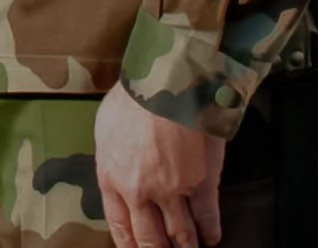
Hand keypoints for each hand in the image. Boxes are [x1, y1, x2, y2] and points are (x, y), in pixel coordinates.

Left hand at [96, 85, 225, 247]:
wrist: (165, 86)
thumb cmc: (133, 98)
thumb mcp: (105, 126)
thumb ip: (110, 154)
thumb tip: (114, 163)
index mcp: (112, 178)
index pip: (119, 226)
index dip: (130, 244)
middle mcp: (140, 192)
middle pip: (150, 237)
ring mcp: (172, 191)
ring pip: (180, 233)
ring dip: (185, 246)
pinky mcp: (201, 184)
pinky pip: (207, 217)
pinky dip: (211, 230)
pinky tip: (212, 237)